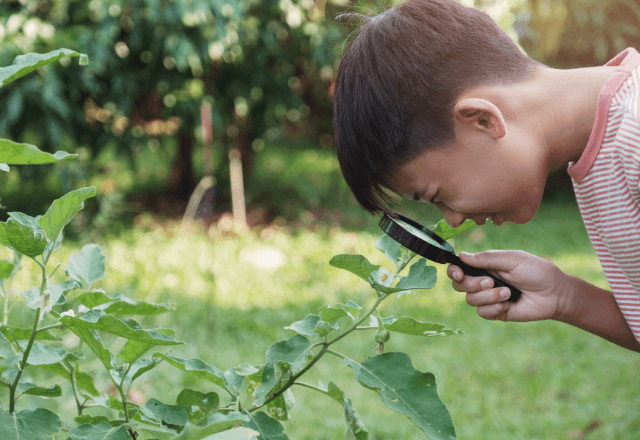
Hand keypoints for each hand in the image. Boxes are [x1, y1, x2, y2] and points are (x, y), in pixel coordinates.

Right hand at [447, 250, 569, 321]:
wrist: (555, 293)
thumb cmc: (536, 271)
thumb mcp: (512, 259)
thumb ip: (486, 258)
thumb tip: (461, 255)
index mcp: (485, 266)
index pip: (459, 268)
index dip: (453, 271)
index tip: (459, 274)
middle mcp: (483, 282)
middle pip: (460, 286)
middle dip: (471, 284)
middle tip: (490, 281)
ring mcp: (489, 298)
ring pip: (471, 300)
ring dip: (488, 296)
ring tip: (507, 293)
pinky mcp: (496, 312)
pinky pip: (482, 312)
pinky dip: (494, 307)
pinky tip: (508, 304)